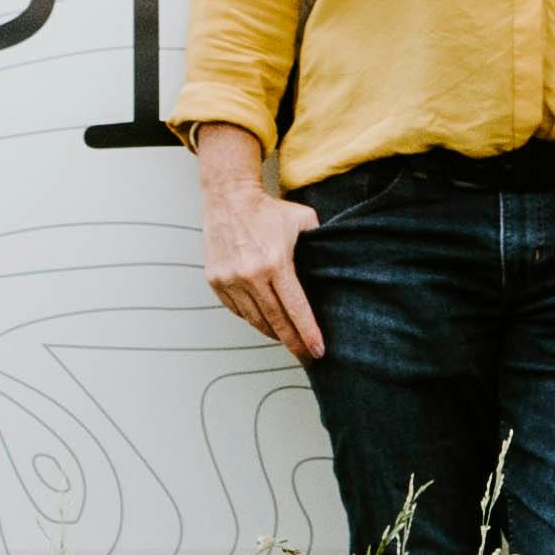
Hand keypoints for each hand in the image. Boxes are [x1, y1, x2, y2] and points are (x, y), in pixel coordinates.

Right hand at [194, 128, 323, 361]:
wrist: (228, 198)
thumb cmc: (269, 210)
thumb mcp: (304, 220)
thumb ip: (320, 243)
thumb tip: (337, 265)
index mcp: (275, 262)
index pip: (295, 308)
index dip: (308, 333)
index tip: (318, 351)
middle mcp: (251, 275)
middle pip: (275, 322)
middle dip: (293, 343)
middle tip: (306, 357)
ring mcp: (230, 280)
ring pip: (255, 320)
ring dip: (273, 333)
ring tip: (287, 340)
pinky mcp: (216, 281)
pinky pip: (238, 310)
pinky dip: (253, 318)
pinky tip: (265, 320)